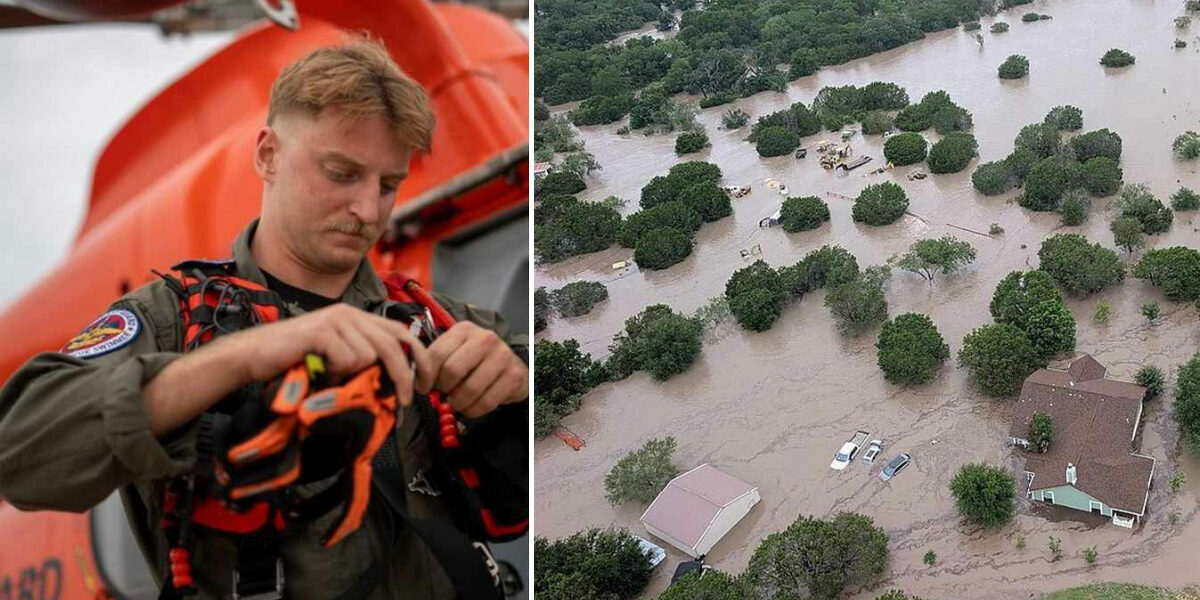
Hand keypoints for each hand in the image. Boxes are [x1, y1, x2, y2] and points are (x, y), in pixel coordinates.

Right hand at [228, 304, 433, 407]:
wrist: (254, 355)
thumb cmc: (295, 360)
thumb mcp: (337, 357)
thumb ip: (364, 359)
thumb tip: (397, 381)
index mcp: (356, 317)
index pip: (402, 332)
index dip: (419, 357)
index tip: (426, 383)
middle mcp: (349, 314)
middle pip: (393, 344)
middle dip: (404, 375)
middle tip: (405, 401)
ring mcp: (335, 320)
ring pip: (369, 356)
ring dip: (353, 375)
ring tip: (330, 376)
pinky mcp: (321, 331)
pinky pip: (347, 360)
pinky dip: (336, 373)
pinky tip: (319, 370)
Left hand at [425, 322, 527, 417]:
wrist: (512, 366)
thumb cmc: (476, 361)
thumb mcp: (454, 352)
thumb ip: (434, 362)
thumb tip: (416, 381)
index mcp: (464, 329)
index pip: (436, 354)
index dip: (425, 376)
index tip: (423, 388)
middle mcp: (485, 338)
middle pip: (452, 371)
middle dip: (443, 389)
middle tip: (444, 393)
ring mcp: (502, 356)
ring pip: (469, 389)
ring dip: (458, 403)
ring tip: (457, 402)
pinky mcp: (514, 376)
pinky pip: (486, 402)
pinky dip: (473, 411)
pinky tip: (471, 407)